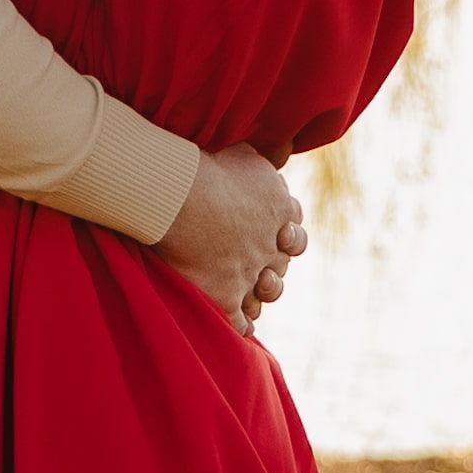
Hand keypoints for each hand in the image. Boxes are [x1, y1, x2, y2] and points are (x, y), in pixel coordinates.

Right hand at [162, 144, 305, 318]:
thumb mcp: (247, 152)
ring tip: (255, 289)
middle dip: (274, 261)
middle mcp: (272, 245)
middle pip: (283, 261)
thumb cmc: (207, 164)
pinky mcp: (226, 298)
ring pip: (270, 291)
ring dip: (265, 291)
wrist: (178, 193)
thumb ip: (266, 159)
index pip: (293, 228)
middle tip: (260, 261)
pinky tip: (242, 326)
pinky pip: (240, 321)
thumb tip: (284, 146)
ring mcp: (251, 274)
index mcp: (282, 210)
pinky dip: (242, 325)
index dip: (285, 232)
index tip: (276, 232)